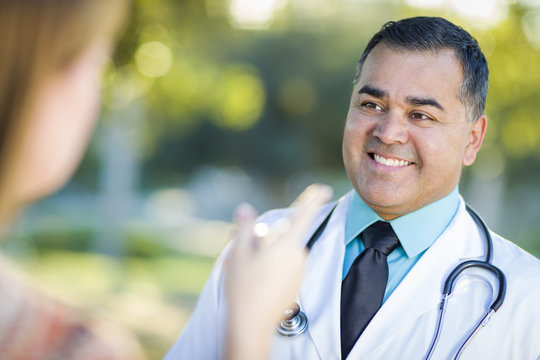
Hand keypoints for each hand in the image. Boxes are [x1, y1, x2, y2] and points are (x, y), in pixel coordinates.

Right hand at [224, 184, 331, 359]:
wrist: (251, 325)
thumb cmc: (244, 286)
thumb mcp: (239, 253)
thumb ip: (244, 228)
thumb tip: (244, 208)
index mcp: (287, 245)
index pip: (303, 217)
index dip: (313, 201)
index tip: (324, 189)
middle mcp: (297, 258)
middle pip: (283, 239)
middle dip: (264, 241)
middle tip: (242, 253)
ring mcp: (297, 274)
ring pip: (281, 255)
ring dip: (265, 257)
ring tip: (244, 272)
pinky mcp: (294, 287)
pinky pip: (283, 270)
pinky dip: (269, 271)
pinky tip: (254, 283)